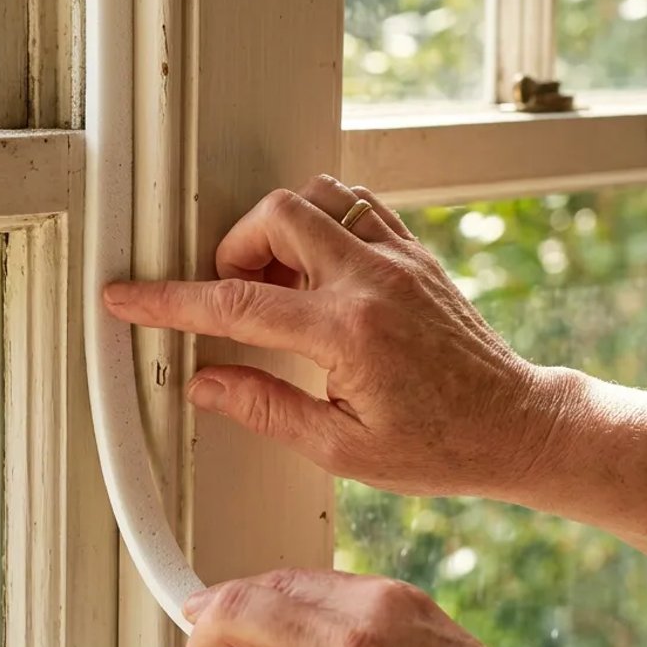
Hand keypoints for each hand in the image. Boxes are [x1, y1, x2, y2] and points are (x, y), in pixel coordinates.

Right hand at [102, 176, 566, 497]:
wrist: (517, 427)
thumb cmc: (440, 447)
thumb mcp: (341, 450)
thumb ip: (265, 408)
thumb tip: (205, 382)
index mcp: (347, 333)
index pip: (235, 304)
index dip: (170, 301)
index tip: (129, 297)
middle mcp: (373, 281)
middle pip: (275, 215)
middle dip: (233, 249)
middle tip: (232, 298)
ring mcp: (398, 259)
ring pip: (315, 196)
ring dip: (277, 231)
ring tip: (277, 288)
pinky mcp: (415, 254)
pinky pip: (355, 207)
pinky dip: (321, 225)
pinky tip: (316, 275)